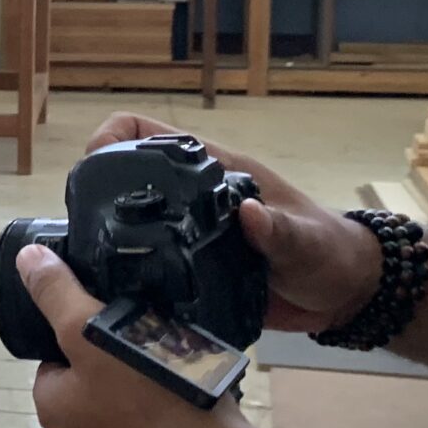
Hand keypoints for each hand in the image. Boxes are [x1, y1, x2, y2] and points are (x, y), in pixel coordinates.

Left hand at [15, 244, 272, 427]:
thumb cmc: (153, 399)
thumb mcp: (93, 334)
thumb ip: (59, 296)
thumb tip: (26, 259)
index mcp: (54, 410)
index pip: (59, 363)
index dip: (87, 340)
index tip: (122, 329)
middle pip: (94, 390)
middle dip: (122, 371)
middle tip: (158, 350)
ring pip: (130, 421)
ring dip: (151, 402)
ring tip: (184, 379)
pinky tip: (198, 416)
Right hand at [86, 112, 381, 331]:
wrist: (344, 294)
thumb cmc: (331, 253)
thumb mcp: (306, 242)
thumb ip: (279, 230)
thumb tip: (247, 213)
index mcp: (218, 171)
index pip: (151, 133)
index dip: (113, 136)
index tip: (92, 165)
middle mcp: (197, 196)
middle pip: (129, 174)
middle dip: (98, 188)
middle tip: (83, 223)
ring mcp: (191, 230)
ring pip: (135, 219)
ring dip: (109, 233)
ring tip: (90, 260)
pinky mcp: (192, 266)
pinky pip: (150, 260)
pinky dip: (130, 271)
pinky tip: (118, 291)